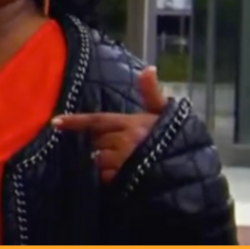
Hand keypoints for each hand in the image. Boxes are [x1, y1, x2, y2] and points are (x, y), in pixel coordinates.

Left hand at [50, 67, 167, 182]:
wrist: (194, 172)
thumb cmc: (177, 141)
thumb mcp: (165, 115)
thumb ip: (151, 93)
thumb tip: (148, 68)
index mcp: (132, 122)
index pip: (97, 120)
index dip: (76, 121)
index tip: (55, 123)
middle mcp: (126, 140)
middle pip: (96, 141)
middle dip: (102, 144)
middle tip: (120, 147)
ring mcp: (125, 161)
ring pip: (98, 160)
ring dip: (105, 161)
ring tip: (125, 162)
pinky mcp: (126, 180)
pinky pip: (107, 177)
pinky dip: (111, 177)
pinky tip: (125, 176)